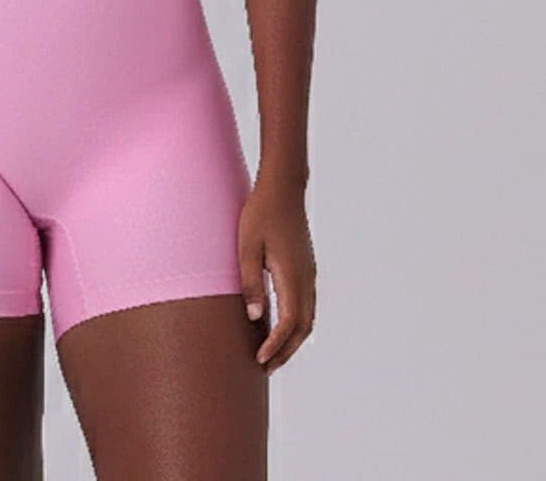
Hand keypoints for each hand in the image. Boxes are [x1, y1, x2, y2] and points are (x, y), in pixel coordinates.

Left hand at [237, 173, 315, 374]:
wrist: (283, 189)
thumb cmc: (260, 214)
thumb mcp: (247, 247)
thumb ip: (251, 282)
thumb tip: (256, 318)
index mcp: (293, 276)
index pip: (288, 324)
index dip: (275, 346)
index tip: (259, 360)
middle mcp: (306, 279)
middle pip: (302, 327)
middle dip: (286, 351)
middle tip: (265, 367)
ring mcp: (309, 273)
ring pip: (308, 318)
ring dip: (292, 339)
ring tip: (272, 353)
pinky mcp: (306, 267)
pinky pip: (306, 304)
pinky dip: (296, 323)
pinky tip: (278, 324)